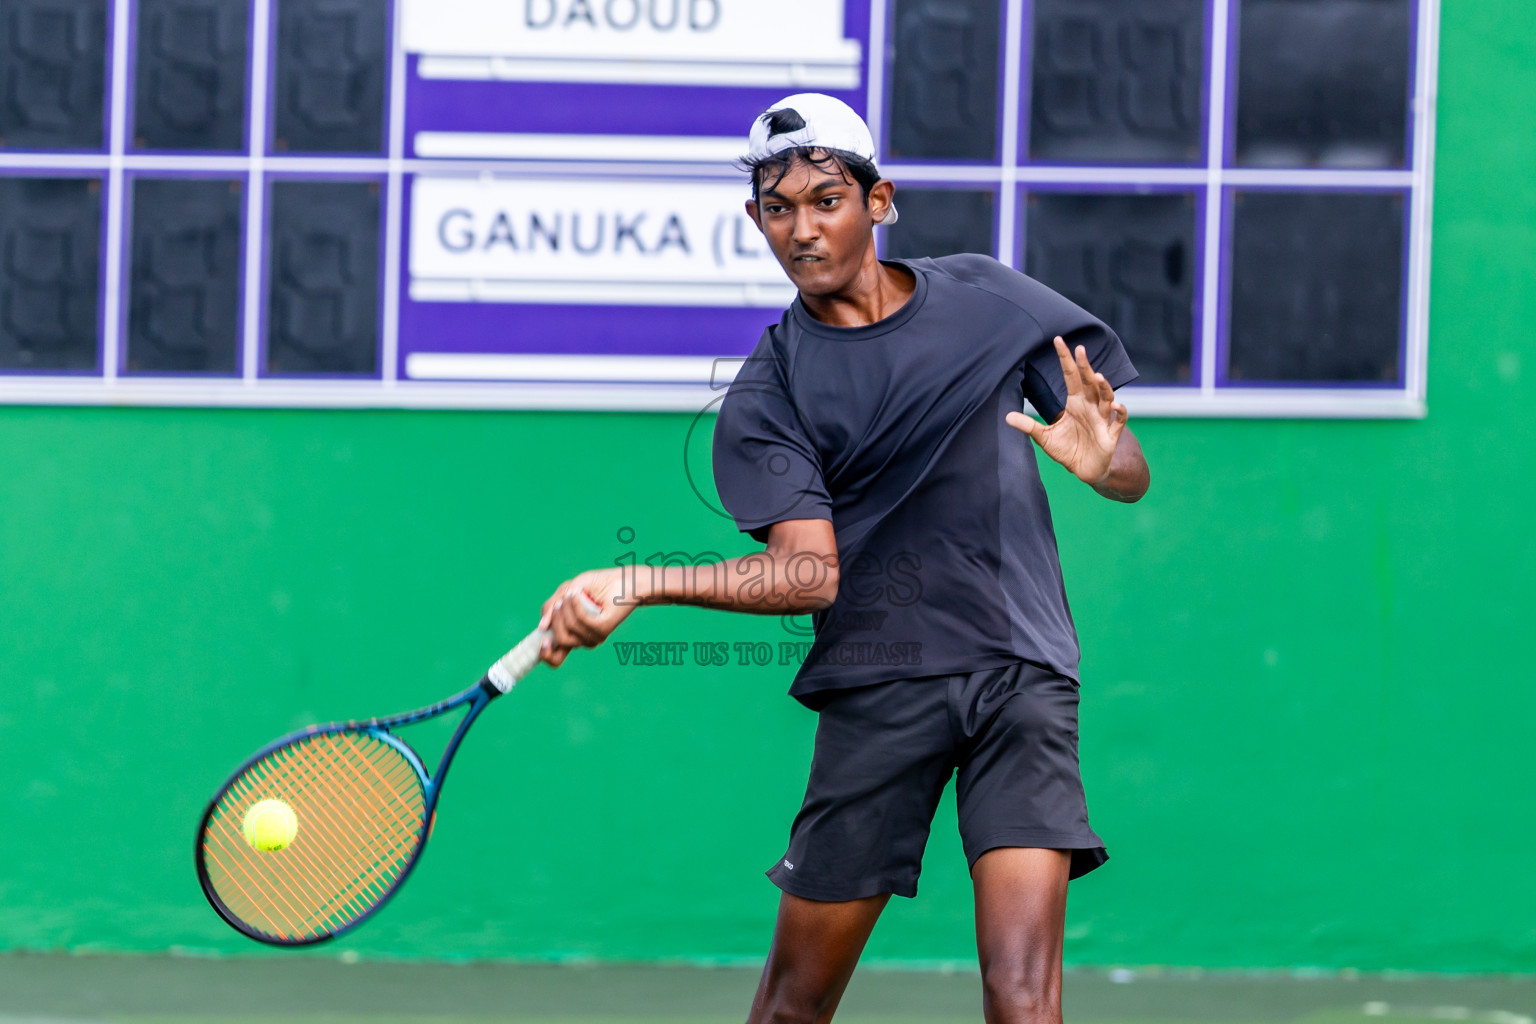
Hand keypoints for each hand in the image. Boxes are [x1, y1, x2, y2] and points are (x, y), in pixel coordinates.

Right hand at [538, 568, 635, 666]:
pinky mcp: (604, 629)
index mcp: (571, 635)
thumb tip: (541, 627)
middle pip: (561, 641)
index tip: (542, 641)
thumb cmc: (592, 586)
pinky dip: (576, 605)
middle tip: (560, 602)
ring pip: (570, 629)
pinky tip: (577, 593)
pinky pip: (582, 621)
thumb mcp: (564, 592)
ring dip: (566, 608)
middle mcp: (583, 639)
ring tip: (573, 592)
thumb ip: (549, 607)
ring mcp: (594, 636)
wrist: (619, 580)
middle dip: (555, 619)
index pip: (556, 659)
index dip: (545, 655)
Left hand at [1005, 337, 1126, 486]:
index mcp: (1075, 403)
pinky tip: (1115, 405)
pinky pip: (1119, 420)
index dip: (1065, 359)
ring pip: (1106, 397)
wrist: (1085, 471)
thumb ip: (1028, 426)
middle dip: (1085, 366)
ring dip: (1104, 387)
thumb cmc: (1068, 450)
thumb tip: (1006, 416)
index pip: (1070, 376)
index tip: (1058, 340)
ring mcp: (1102, 419)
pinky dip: (1120, 412)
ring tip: (1097, 376)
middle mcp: (1090, 407)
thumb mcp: (1044, 438)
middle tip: (1080, 349)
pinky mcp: (1110, 434)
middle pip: (1088, 382)